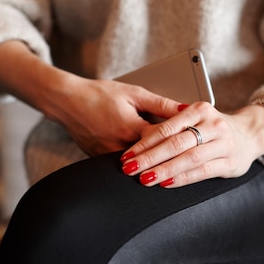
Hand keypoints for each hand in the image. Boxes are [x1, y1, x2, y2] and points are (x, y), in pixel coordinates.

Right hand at [0, 40, 181, 156]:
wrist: (66, 101)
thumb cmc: (100, 94)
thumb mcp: (134, 93)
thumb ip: (162, 104)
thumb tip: (187, 110)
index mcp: (132, 128)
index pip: (164, 142)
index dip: (181, 145)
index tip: (197, 148)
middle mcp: (120, 146)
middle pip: (153, 158)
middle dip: (171, 161)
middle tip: (192, 166)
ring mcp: (108, 156)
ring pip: (138, 166)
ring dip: (155, 166)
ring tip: (175, 169)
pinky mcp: (100, 160)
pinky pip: (123, 166)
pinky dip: (137, 166)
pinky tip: (150, 167)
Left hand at [120, 101, 263, 187]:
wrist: (251, 133)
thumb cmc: (215, 128)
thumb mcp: (197, 119)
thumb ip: (175, 127)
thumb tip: (139, 141)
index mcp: (200, 110)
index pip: (167, 128)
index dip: (145, 142)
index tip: (128, 155)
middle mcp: (212, 125)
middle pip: (176, 143)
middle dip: (150, 157)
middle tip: (130, 168)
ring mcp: (223, 144)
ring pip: (189, 158)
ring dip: (164, 170)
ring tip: (145, 178)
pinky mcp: (230, 163)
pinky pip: (202, 171)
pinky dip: (182, 178)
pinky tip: (166, 183)